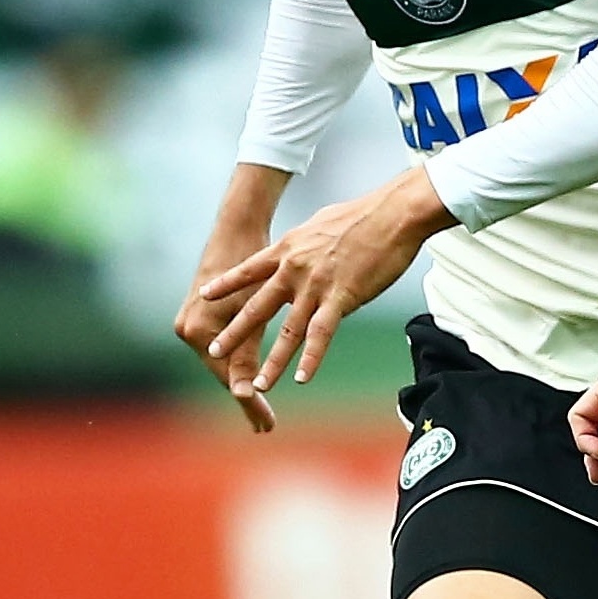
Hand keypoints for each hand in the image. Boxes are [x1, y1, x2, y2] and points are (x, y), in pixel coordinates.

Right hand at [176, 230, 276, 431]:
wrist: (237, 230)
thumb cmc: (252, 265)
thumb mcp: (255, 312)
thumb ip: (246, 353)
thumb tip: (244, 394)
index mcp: (197, 329)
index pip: (227, 377)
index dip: (249, 402)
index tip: (266, 424)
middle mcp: (187, 329)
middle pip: (221, 374)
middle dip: (246, 399)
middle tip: (266, 426)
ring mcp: (190, 323)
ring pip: (222, 363)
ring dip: (242, 384)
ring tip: (261, 413)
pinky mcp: (199, 317)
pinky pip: (221, 348)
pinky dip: (237, 364)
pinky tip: (250, 382)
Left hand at [200, 167, 452, 395]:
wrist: (392, 214)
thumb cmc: (365, 215)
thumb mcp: (322, 224)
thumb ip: (308, 243)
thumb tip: (307, 247)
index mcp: (289, 249)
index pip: (249, 270)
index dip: (226, 285)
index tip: (205, 296)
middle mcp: (294, 270)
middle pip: (258, 307)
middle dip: (235, 333)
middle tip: (214, 351)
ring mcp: (316, 286)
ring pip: (288, 331)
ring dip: (273, 362)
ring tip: (258, 385)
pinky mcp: (341, 298)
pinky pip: (321, 334)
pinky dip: (311, 359)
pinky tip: (302, 378)